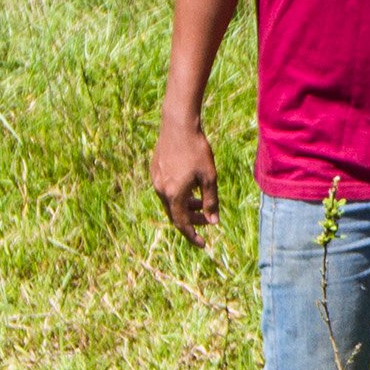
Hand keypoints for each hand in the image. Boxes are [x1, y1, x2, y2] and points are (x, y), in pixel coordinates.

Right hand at [150, 120, 221, 246]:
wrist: (178, 125)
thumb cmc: (197, 150)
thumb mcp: (209, 177)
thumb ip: (211, 201)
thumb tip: (214, 221)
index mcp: (174, 195)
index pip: (182, 224)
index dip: (193, 236)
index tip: (203, 244)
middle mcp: (161, 190)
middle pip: (176, 214)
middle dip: (192, 220)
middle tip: (208, 220)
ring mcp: (156, 180)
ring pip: (171, 202)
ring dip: (186, 206)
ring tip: (202, 202)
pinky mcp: (155, 170)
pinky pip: (166, 190)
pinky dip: (179, 195)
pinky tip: (191, 187)